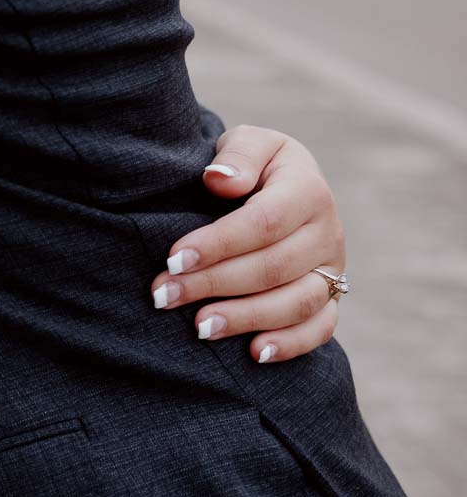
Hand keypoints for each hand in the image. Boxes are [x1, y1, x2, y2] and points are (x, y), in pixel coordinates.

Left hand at [152, 125, 345, 363]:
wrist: (278, 184)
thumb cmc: (251, 165)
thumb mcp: (247, 143)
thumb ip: (237, 155)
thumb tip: (219, 179)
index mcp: (307, 189)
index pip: (264, 222)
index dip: (218, 243)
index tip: (173, 258)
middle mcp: (327, 232)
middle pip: (273, 267)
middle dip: (214, 284)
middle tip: (164, 295)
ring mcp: (333, 268)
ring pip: (298, 302)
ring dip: (246, 318)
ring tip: (199, 328)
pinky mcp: (332, 296)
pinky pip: (321, 327)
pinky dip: (291, 344)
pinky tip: (255, 353)